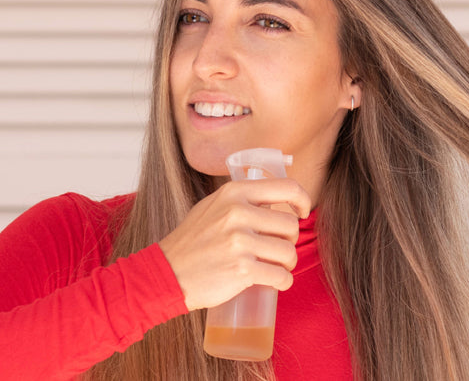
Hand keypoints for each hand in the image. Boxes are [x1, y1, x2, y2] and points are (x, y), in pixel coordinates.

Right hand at [158, 178, 311, 310]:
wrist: (166, 273)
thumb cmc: (191, 243)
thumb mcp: (212, 207)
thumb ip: (240, 200)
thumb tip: (272, 200)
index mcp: (233, 193)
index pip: (286, 187)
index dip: (302, 201)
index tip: (302, 213)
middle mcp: (238, 213)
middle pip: (291, 225)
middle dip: (289, 241)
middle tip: (276, 250)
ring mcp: (240, 241)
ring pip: (289, 252)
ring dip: (287, 264)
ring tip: (273, 267)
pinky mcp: (242, 269)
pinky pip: (281, 276)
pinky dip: (282, 282)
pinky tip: (274, 282)